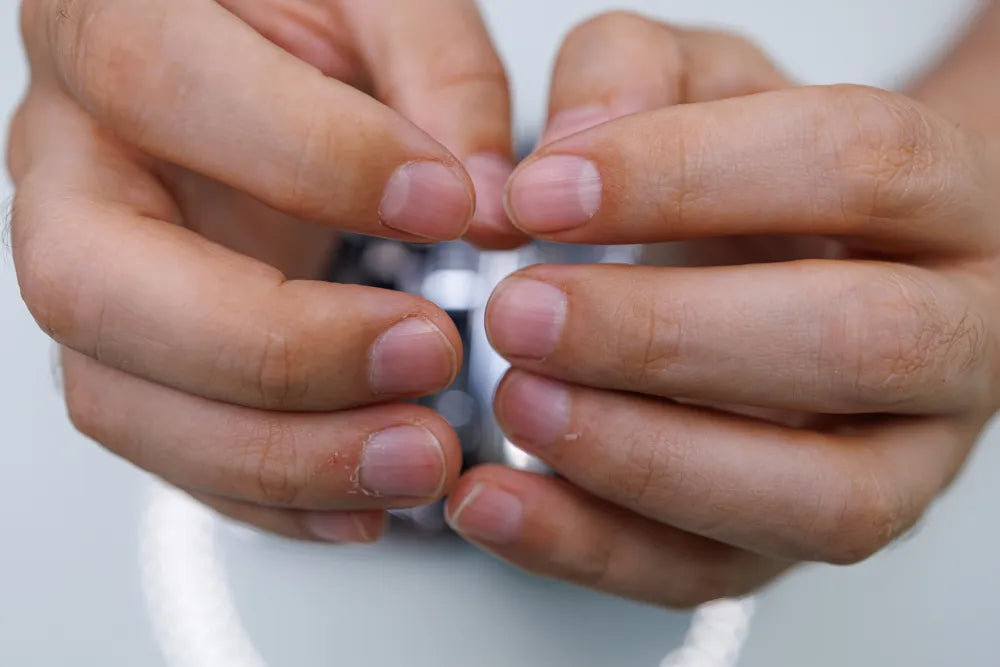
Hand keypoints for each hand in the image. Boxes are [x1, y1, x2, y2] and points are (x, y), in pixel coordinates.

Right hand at [8, 0, 518, 541]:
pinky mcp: (141, 356)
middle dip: (274, 346)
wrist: (262, 76)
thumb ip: (439, 71)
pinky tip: (363, 501)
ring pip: (120, 397)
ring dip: (278, 455)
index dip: (307, 156)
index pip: (156, 82)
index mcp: (114, 24)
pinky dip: (270, 496)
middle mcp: (77, 163)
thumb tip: (489, 196)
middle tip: (426, 355)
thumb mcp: (385, 1)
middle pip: (95, 282)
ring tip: (415, 457)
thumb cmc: (304, 26)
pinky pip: (166, 450)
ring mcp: (98, 273)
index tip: (446, 204)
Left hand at [446, 12, 999, 606]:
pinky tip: (500, 502)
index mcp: (936, 197)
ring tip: (521, 404)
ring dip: (647, 460)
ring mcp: (901, 456)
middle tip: (525, 315)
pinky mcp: (811, 530)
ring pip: (819, 498)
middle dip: (667, 337)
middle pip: (856, 343)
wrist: (831, 257)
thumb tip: (560, 159)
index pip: (851, 166)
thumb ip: (631, 76)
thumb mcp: (702, 83)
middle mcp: (949, 334)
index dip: (687, 177)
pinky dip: (597, 548)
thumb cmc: (769, 175)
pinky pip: (722, 573)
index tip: (541, 195)